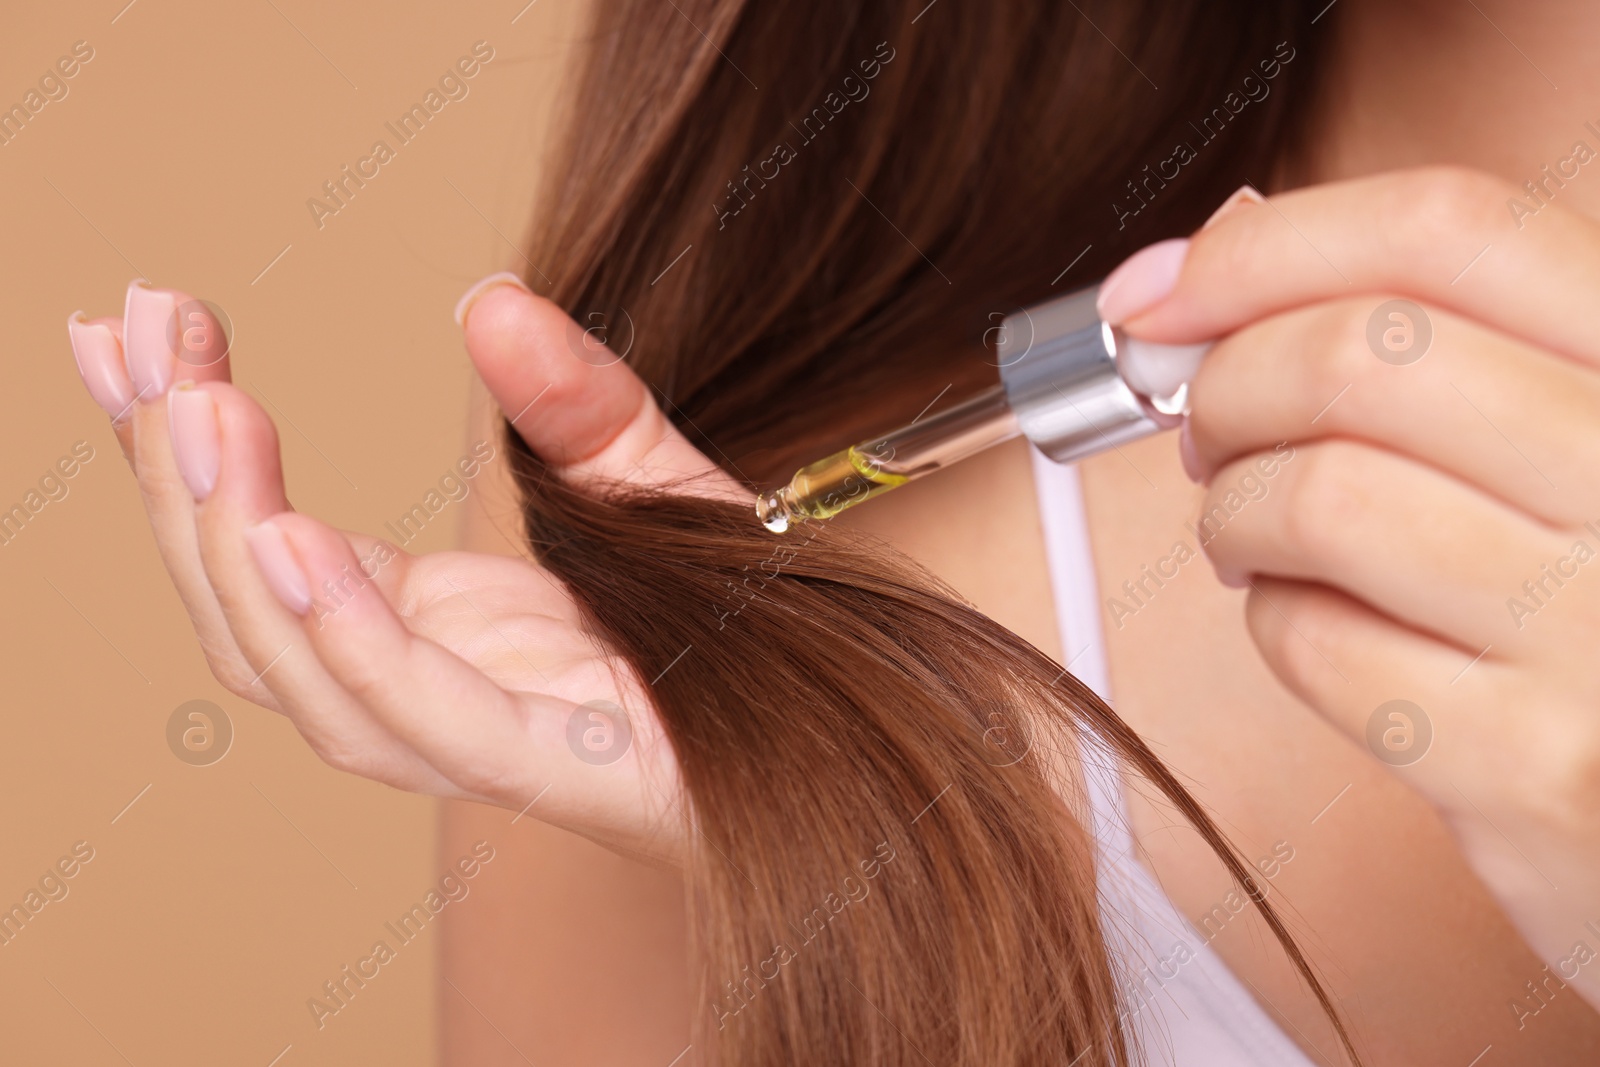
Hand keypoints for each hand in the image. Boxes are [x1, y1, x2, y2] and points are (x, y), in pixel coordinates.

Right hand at [66, 275, 746, 865]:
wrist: (853, 724)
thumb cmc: (738, 619)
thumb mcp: (649, 482)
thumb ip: (577, 403)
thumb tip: (490, 299)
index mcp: (431, 630)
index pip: (264, 546)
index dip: (184, 453)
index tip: (132, 336)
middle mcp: (430, 689)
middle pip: (247, 606)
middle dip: (174, 475)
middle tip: (134, 337)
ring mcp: (477, 739)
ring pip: (294, 669)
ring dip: (227, 539)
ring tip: (200, 411)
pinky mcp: (547, 769)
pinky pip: (412, 711)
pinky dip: (339, 633)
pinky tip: (287, 537)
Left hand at [1110, 167, 1599, 1007]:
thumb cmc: (1590, 587)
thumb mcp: (1567, 424)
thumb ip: (1433, 331)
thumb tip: (1198, 263)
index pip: (1447, 229)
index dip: (1263, 248)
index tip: (1156, 293)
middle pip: (1357, 355)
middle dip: (1226, 387)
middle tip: (1206, 431)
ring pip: (1317, 497)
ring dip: (1233, 509)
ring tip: (1252, 531)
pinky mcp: (1533, 763)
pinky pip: (1317, 643)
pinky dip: (1272, 619)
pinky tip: (1310, 618)